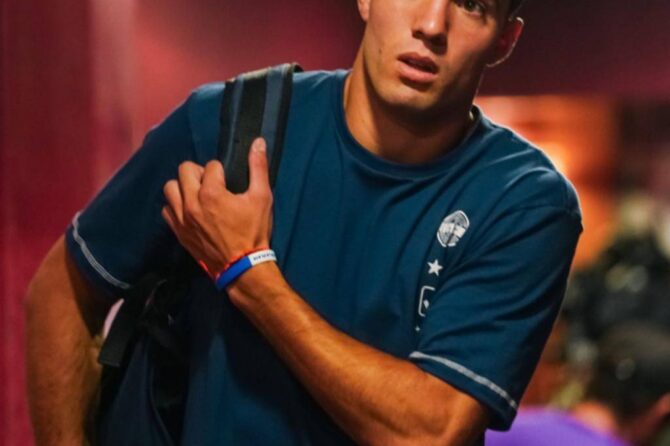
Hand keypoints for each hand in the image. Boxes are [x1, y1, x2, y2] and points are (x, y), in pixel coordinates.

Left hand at [162, 137, 272, 276]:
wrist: (242, 267)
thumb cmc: (254, 232)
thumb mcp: (262, 198)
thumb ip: (258, 168)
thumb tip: (258, 142)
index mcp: (212, 192)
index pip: (211, 166)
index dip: (221, 170)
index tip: (228, 180)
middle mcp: (192, 202)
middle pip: (185, 170)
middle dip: (199, 172)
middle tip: (212, 182)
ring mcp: (182, 218)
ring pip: (170, 188)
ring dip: (183, 186)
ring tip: (197, 193)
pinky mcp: (178, 232)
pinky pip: (166, 210)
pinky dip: (175, 206)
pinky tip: (189, 209)